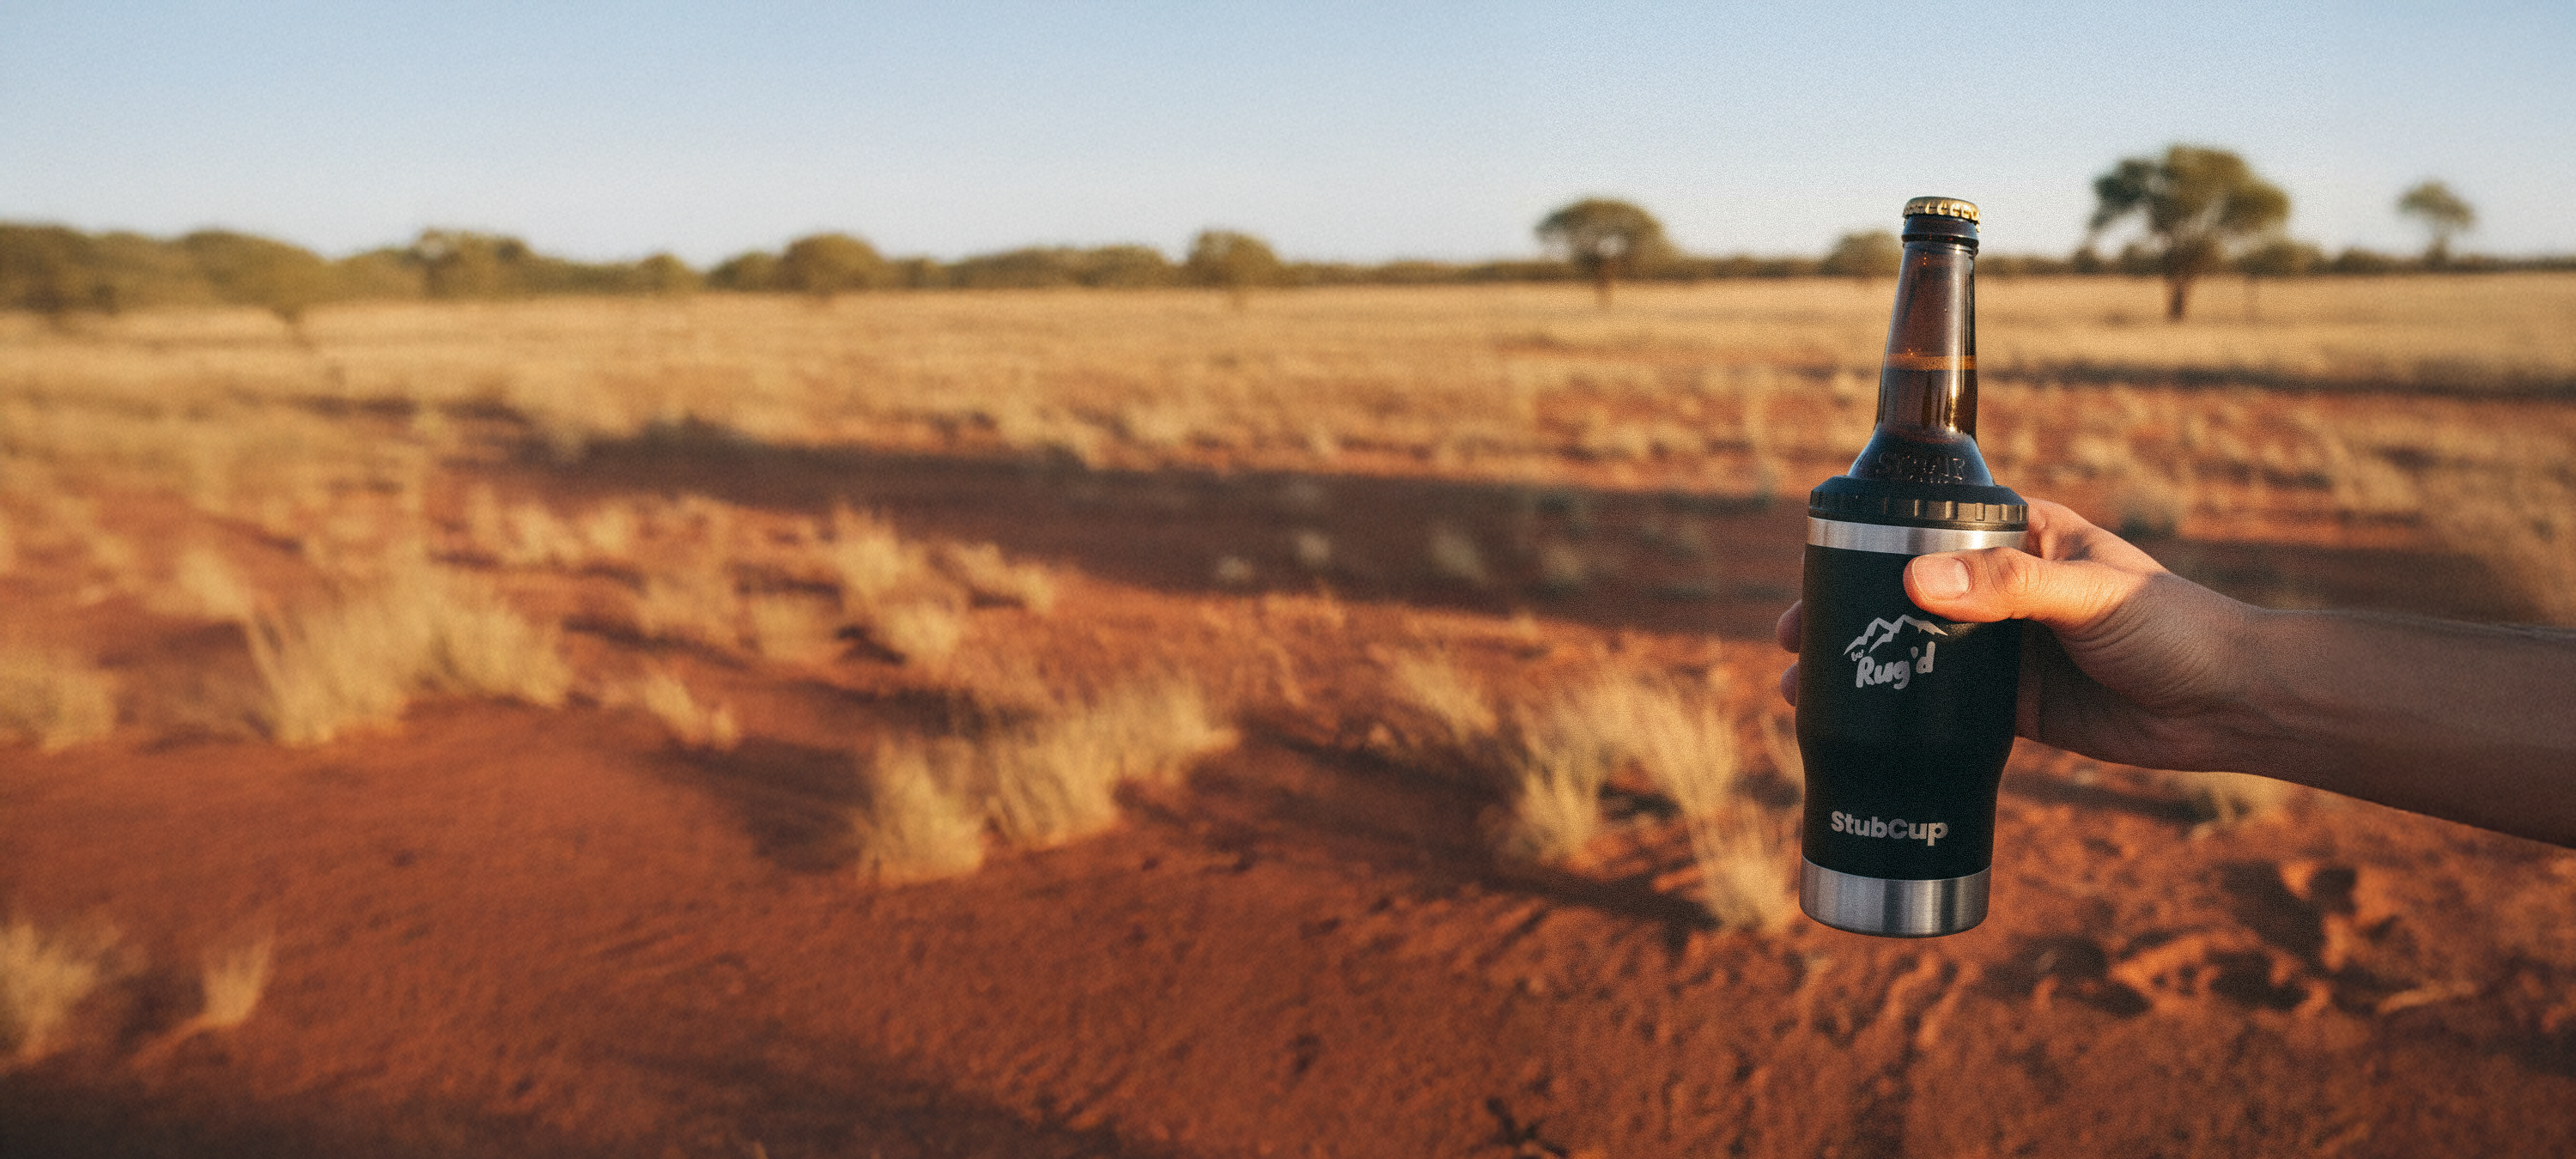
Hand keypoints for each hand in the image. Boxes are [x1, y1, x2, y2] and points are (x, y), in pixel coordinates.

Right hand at [1775, 499, 2266, 771]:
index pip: (1927, 525)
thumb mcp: (2084, 594)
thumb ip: (2004, 586)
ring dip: (1862, 671)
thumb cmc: (2174, 627)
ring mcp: (2007, 650)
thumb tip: (1913, 580)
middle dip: (1845, 617)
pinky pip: (1944, 708)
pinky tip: (1859, 730)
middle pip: (1906, 594)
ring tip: (1800, 691)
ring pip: (1916, 654)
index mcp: (2021, 536)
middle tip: (1789, 642)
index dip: (1867, 546)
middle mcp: (2005, 588)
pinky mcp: (2016, 707)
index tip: (1816, 570)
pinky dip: (1901, 717)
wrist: (2233, 707)